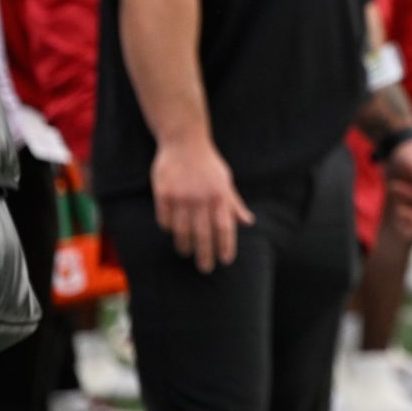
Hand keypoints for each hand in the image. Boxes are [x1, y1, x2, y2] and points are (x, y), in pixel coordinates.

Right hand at [150, 138, 253, 273]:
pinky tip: (171, 231)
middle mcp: (201, 198)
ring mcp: (181, 196)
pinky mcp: (163, 193)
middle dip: (205, 255)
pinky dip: (168, 228)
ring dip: (185, 245)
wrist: (184, 141)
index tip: (226, 261)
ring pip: (181, 231)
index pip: (225, 227)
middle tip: (205, 269)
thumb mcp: (226, 181)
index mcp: (219, 195)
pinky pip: (164, 220)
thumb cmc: (208, 164)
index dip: (226, 246)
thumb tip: (248, 222)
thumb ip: (234, 204)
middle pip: (203, 234)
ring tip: (186, 252)